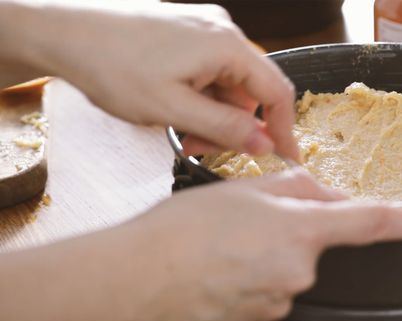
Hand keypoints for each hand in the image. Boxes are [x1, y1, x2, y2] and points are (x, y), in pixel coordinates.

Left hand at [22, 1, 298, 159]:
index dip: (284, 129)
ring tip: (178, 132)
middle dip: (232, 126)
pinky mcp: (184, 33)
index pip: (276, 91)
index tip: (285, 158)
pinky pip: (207, 72)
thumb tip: (266, 144)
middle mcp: (221, 31)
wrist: (63, 31)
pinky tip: (173, 109)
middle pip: (248, 91)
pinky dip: (198, 98)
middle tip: (199, 150)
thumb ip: (224, 129)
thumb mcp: (172, 109)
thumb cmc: (112, 66)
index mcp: (226, 45)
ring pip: (226, 85)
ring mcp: (202, 29)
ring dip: (211, 115)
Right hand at [129, 169, 401, 320]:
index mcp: (301, 232)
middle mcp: (299, 274)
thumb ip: (294, 187)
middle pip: (313, 244)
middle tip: (246, 220)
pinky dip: (251, 276)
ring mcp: (280, 303)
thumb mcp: (242, 190)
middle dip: (292, 229)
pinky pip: (267, 290)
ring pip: (287, 268)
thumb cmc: (184, 231)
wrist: (138, 281)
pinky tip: (220, 267)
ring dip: (267, 253)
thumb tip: (322, 194)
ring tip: (223, 245)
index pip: (370, 223)